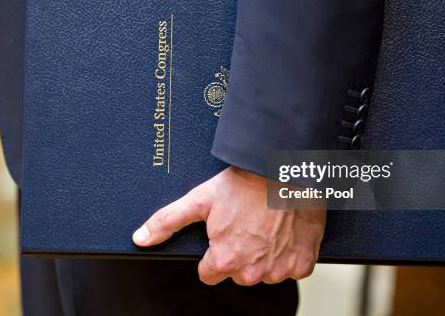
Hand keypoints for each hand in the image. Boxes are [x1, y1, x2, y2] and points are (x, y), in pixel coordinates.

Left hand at [132, 166, 325, 284]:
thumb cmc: (248, 182)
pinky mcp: (302, 264)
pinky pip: (291, 268)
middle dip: (238, 254)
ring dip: (264, 255)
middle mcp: (252, 271)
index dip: (213, 252)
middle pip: (237, 274)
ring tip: (265, 224)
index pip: (209, 273)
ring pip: (264, 272)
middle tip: (245, 224)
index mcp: (226, 259)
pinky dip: (288, 253)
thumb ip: (168, 221)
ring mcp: (280, 270)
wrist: (288, 170)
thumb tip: (141, 237)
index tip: (222, 234)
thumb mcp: (201, 198)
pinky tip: (283, 231)